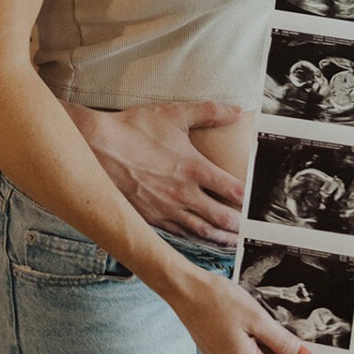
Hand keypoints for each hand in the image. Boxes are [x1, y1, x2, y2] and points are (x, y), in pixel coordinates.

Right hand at [68, 100, 245, 245]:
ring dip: (220, 239)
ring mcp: (166, 209)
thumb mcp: (174, 113)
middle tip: (250, 232)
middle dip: (238, 226)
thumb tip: (236, 110)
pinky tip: (199, 240)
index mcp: (194, 168)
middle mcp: (183, 194)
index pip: (232, 190)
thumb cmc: (134, 129)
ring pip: (201, 231)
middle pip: (221, 218)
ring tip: (232, 243)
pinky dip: (194, 239)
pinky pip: (178, 234)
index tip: (256, 204)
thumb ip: (208, 112)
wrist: (97, 147)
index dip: (247, 199)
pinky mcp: (150, 217)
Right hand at [170, 265, 311, 353]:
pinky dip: (248, 337)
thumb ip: (283, 342)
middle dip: (279, 347)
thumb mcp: (258, 319)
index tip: (297, 336)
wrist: (184, 288)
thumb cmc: (218, 300)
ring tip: (256, 316)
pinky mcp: (214, 351)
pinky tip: (242, 317)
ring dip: (263, 340)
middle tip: (275, 319)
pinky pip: (241, 350)